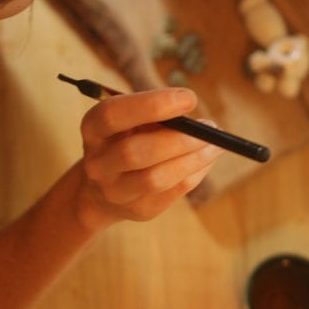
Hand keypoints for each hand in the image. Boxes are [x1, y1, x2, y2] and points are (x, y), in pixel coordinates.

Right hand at [74, 88, 222, 228]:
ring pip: (156, 178)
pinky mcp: (139, 211)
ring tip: (215, 145)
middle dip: (178, 139)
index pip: (113, 115)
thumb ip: (155, 116)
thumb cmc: (127, 140)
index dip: (151, 105)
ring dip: (193, 159)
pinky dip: (195, 173)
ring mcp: (115, 192)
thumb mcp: (131, 121)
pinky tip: (207, 159)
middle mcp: (97, 163)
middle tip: (209, 127)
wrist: (104, 189)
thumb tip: (198, 123)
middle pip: (135, 152)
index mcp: (93, 129)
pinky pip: (173, 193)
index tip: (188, 98)